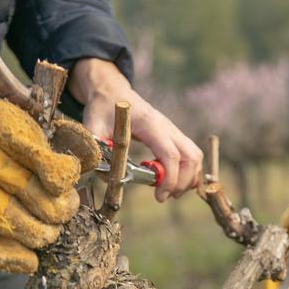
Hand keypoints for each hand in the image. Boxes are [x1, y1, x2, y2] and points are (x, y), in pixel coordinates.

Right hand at [0, 84, 96, 273]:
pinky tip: (29, 260)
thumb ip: (58, 134)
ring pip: (2, 217)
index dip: (54, 170)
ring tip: (49, 233)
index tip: (67, 181)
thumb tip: (94, 158)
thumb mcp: (13, 117)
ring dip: (36, 232)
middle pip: (18, 185)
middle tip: (66, 213)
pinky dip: (11, 258)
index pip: (26, 147)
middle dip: (53, 206)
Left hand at [69, 58, 202, 201]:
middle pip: (190, 157)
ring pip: (195, 156)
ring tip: (168, 191)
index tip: (160, 196)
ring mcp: (173, 130)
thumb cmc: (103, 109)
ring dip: (188, 178)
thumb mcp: (93, 128)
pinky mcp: (174, 135)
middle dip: (182, 182)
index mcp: (150, 125)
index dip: (169, 178)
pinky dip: (189, 171)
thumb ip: (98, 151)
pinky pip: (191, 155)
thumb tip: (108, 177)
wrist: (113, 92)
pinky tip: (172, 181)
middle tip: (164, 196)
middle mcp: (167, 126)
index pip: (170, 154)